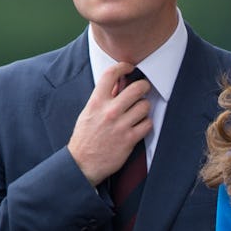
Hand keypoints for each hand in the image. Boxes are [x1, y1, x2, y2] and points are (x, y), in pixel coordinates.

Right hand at [68, 62, 152, 185]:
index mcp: (96, 103)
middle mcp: (110, 112)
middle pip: (137, 88)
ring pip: (145, 106)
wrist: (82, 164)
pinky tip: (139, 126)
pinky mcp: (130, 139)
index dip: (123, 66)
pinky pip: (148, 124)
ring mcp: (121, 125)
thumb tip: (118, 84)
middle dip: (143, 86)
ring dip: (144, 108)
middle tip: (143, 89)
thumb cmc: (85, 137)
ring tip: (139, 111)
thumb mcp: (89, 113)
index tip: (129, 67)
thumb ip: (102, 98)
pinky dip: (146, 124)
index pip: (110, 75)